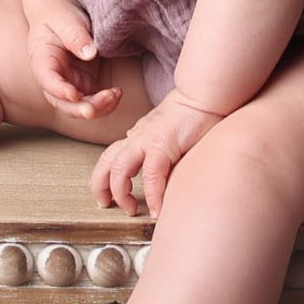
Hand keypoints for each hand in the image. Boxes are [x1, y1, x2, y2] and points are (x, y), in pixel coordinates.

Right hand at [25, 0, 121, 121]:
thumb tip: (89, 52)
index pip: (47, 80)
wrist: (63, 13)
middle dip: (80, 108)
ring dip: (97, 107)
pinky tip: (117, 93)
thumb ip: (75, 35)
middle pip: (62, 102)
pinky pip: (93, 101)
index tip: (74, 95)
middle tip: (100, 104)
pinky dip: (105, 102)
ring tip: (115, 95)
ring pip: (80, 106)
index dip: (59, 90)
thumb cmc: (60, 14)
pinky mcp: (85, 83)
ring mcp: (70, 82)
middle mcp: (55, 77)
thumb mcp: (65, 19)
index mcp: (43, 60)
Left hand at [90, 92, 226, 217]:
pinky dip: (152, 196)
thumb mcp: (171, 134)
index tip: (111, 195)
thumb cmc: (195, 112)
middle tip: (105, 204)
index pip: (113, 156)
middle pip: (106, 162)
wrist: (204, 93)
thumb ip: (163, 151)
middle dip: (100, 186)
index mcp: (139, 135)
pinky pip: (150, 176)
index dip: (106, 177)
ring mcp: (147, 140)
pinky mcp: (162, 145)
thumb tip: (164, 174)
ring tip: (130, 210)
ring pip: (118, 169)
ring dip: (120, 193)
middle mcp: (138, 137)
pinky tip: (157, 209)